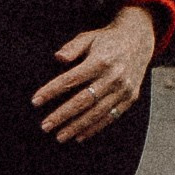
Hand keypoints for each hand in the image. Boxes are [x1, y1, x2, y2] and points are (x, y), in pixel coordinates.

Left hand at [32, 0, 158, 144]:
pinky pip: (111, 116)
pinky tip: (80, 136)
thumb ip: (72, 47)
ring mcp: (123, 89)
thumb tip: (58, 58)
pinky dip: (95, 128)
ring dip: (77, 127)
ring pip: (97, 112)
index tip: (35, 101)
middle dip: (62, 115)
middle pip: (83, 101)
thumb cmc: (107, 40)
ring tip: (60, 136)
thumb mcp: (88, 37)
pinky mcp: (130, 97)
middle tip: (45, 126)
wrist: (138, 40)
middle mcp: (113, 77)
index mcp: (100, 61)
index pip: (71, 79)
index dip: (52, 91)